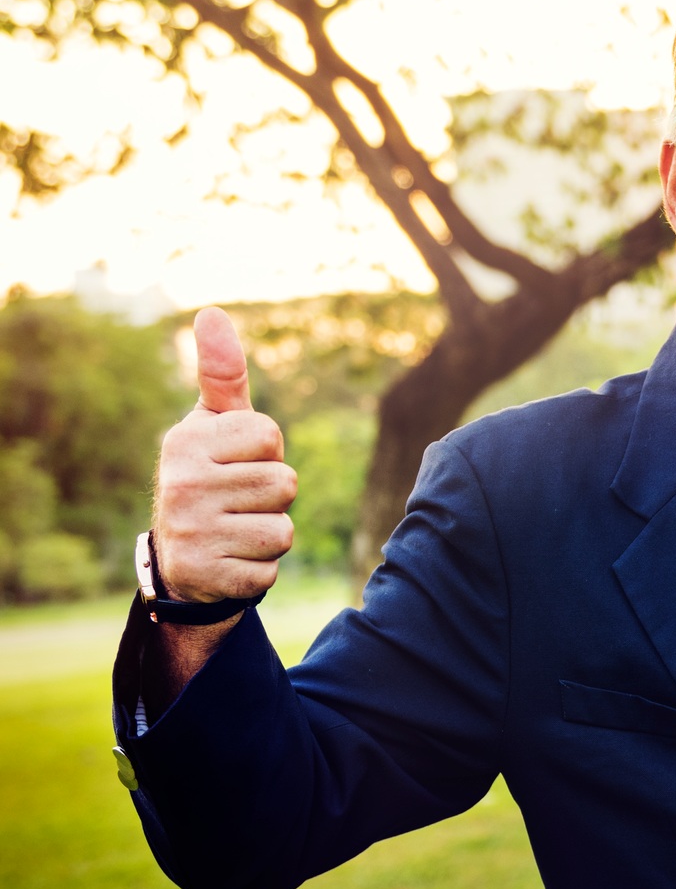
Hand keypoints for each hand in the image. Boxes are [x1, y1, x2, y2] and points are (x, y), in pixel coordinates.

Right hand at [152, 308, 296, 605]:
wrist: (179, 559)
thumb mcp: (214, 425)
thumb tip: (211, 312)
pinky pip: (271, 568)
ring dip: (270, 532)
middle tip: (237, 502)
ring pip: (283, 528)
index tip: (235, 461)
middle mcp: (181, 484)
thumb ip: (222, 374)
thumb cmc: (210, 475)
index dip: (265, 451)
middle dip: (272, 496)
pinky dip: (260, 567)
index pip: (269, 436)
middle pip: (283, 483)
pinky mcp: (208, 575)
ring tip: (235, 528)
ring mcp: (192, 531)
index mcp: (185, 441)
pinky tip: (231, 560)